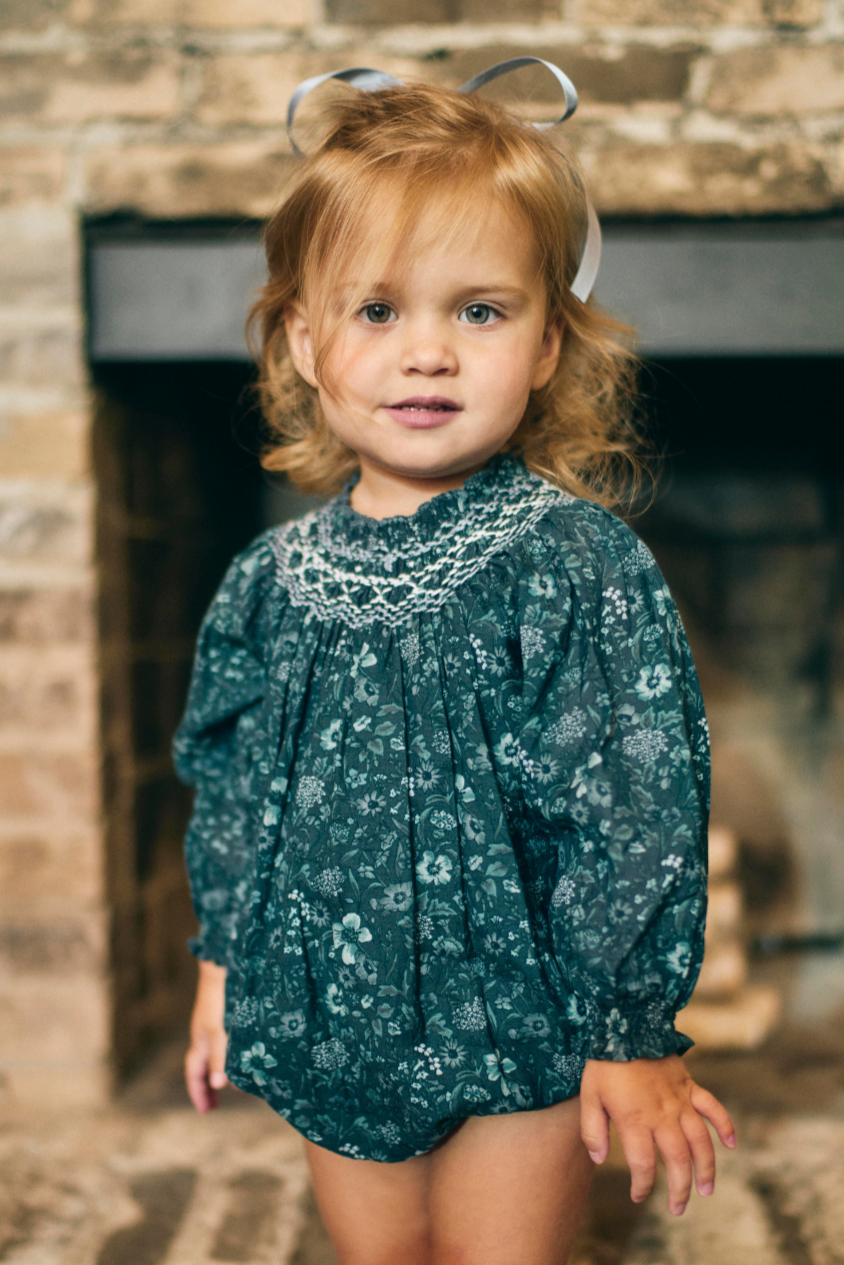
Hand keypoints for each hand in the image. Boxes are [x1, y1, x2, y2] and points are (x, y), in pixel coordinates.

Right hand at [185, 960, 228, 1112]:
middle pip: (202, 1067)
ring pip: (213, 1054)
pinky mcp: (225, 1015)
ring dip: (219, 1071)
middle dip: (207, 1086)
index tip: (206, 1111)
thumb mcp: (219, 1032)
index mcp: (199, 1042)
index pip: (194, 1074)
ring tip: (234, 1084)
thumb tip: (218, 1086)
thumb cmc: (219, 999)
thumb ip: (219, 1058)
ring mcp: (213, 1024)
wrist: (223, 965)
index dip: (199, 1093)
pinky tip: (245, 1054)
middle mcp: (204, 1035)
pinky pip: (224, 1042)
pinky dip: (230, 1054)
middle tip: (216, 1105)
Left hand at [580, 1055, 735, 1215]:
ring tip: (707, 1190)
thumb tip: (598, 1159)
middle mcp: (662, 1115)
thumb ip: (592, 1130)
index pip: (643, 1165)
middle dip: (680, 1189)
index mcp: (635, 1119)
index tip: (638, 1196)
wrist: (625, 1023)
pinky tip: (732, 1144)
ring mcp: (680, 1100)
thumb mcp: (588, 1095)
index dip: (642, 1186)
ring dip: (706, 1168)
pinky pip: (713, 1108)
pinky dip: (725, 1125)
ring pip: (700, 1141)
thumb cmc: (604, 1061)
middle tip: (679, 1209)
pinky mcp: (689, 1086)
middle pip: (678, 1160)